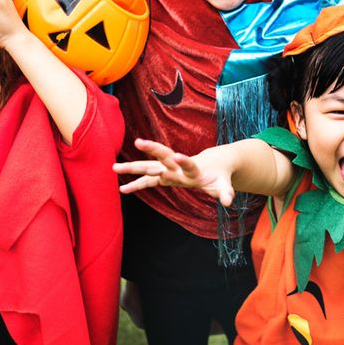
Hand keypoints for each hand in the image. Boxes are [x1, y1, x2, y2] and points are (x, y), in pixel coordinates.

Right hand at [112, 138, 237, 204]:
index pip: (189, 163)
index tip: (178, 155)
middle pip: (164, 157)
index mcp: (195, 169)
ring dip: (134, 166)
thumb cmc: (219, 175)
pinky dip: (137, 185)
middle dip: (153, 149)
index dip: (184, 160)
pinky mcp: (165, 176)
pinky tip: (122, 189)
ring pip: (150, 166)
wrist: (215, 164)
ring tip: (114, 167)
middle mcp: (179, 167)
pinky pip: (148, 180)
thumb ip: (226, 192)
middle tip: (139, 142)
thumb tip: (229, 202)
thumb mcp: (224, 185)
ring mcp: (170, 170)